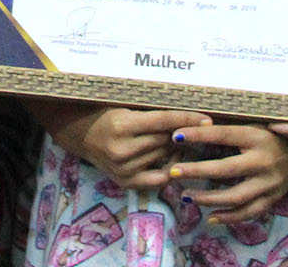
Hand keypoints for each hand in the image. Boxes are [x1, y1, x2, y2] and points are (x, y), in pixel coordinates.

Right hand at [34, 104, 210, 188]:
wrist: (79, 133)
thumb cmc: (104, 112)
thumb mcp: (124, 105)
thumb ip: (152, 112)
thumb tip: (187, 116)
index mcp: (121, 125)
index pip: (163, 121)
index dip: (187, 119)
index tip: (208, 120)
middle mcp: (122, 150)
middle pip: (166, 140)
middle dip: (179, 133)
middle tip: (189, 125)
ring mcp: (123, 169)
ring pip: (163, 156)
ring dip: (173, 148)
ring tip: (174, 138)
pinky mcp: (124, 182)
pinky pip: (158, 179)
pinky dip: (168, 169)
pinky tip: (171, 159)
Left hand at [171, 120, 287, 222]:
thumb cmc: (281, 128)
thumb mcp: (260, 120)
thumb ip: (234, 123)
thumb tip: (199, 119)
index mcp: (258, 136)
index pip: (222, 135)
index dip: (198, 135)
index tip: (176, 135)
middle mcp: (264, 160)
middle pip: (225, 170)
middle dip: (196, 172)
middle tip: (173, 172)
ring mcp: (270, 182)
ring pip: (235, 197)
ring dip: (208, 199)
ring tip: (187, 196)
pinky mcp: (274, 196)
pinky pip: (251, 212)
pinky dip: (230, 217)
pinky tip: (212, 217)